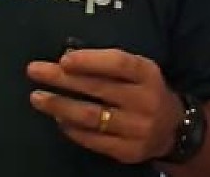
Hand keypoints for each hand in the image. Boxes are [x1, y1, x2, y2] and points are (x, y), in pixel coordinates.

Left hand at [26, 48, 181, 164]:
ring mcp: (137, 128)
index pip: (118, 63)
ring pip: (91, 117)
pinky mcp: (128, 151)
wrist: (174, 129)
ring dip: (60, 106)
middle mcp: (145, 100)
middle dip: (62, 79)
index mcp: (148, 74)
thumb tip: (66, 58)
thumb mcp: (138, 70)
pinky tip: (58, 119)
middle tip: (34, 71)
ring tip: (38, 98)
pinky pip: (93, 139)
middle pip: (98, 89)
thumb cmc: (145, 90)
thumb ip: (108, 64)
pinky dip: (72, 128)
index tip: (63, 59)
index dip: (90, 60)